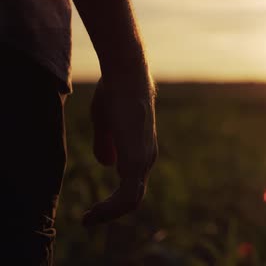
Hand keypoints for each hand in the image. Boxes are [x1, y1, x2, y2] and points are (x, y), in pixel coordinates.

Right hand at [83, 77, 157, 226]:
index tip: (93, 210)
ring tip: (88, 219)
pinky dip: (112, 207)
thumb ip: (107, 144)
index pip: (132, 186)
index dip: (114, 201)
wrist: (126, 76)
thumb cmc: (115, 94)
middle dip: (111, 212)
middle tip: (88, 220)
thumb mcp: (107, 122)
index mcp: (141, 152)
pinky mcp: (136, 158)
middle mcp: (147, 159)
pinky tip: (95, 212)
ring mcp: (144, 159)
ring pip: (132, 199)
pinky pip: (128, 193)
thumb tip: (106, 164)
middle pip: (133, 198)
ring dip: (109, 213)